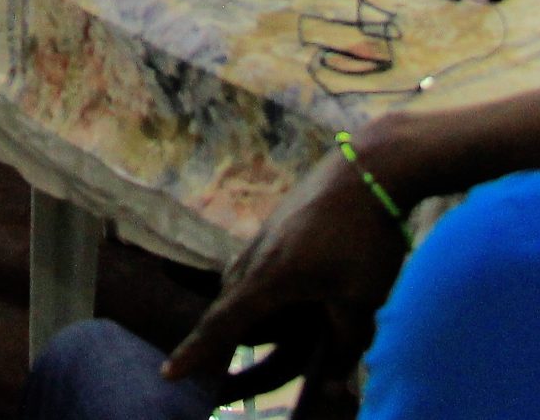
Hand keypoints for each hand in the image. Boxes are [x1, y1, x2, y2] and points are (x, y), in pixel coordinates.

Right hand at [162, 148, 412, 415]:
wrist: (371, 165)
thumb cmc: (366, 233)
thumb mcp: (361, 297)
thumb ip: (345, 340)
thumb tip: (336, 374)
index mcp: (269, 279)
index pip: (222, 325)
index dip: (196, 353)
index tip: (168, 373)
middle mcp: (257, 256)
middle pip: (229, 306)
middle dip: (222, 341)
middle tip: (218, 373)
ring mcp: (267, 233)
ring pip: (243, 281)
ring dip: (246, 311)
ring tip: (260, 331)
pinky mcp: (281, 219)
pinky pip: (258, 261)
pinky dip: (263, 286)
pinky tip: (288, 289)